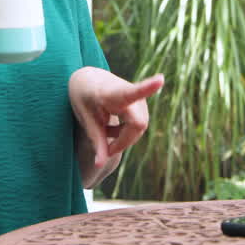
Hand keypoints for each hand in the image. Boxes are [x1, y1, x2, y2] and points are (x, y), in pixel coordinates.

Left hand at [69, 68, 164, 187]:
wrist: (88, 79)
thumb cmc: (84, 98)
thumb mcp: (85, 120)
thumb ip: (96, 142)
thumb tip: (100, 166)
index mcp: (111, 93)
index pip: (131, 92)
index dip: (148, 87)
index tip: (160, 80)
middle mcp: (129, 90)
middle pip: (138, 125)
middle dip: (124, 141)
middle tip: (105, 149)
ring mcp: (138, 96)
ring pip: (140, 127)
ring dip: (124, 136)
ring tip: (105, 130)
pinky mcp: (142, 101)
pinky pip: (140, 124)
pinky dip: (126, 132)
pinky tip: (113, 127)